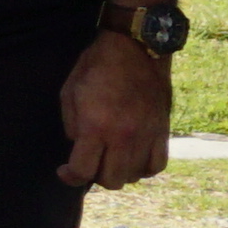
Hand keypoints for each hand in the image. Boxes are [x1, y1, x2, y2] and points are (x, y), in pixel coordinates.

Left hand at [59, 27, 172, 191]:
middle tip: (90, 161)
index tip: (65, 170)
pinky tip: (133, 157)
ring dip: (119, 172)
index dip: (70, 176)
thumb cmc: (97, 66)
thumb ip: (72, 126)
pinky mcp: (163, 130)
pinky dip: (144, 168)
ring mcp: (147, 135)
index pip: (83, 171)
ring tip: (110, 157)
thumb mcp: (70, 92)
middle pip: (111, 180)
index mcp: (96, 126)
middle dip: (95, 175)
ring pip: (134, 176)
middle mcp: (124, 136)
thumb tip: (78, 147)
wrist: (136, 47)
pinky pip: (157, 165)